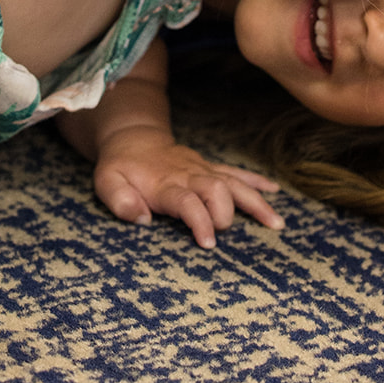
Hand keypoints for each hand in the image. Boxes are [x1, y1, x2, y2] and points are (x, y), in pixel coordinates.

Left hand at [91, 126, 283, 246]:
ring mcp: (202, 170)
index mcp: (164, 184)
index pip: (187, 202)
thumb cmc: (120, 166)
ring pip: (234, 182)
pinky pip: (236, 172)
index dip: (200, 221)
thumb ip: (119, 200)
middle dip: (226, 213)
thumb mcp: (106, 182)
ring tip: (276, 224)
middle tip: (224, 233)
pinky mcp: (209, 167)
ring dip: (256, 202)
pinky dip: (256, 182)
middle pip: (217, 189)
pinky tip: (275, 193)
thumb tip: (141, 218)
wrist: (132, 137)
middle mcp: (188, 175)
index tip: (208, 245)